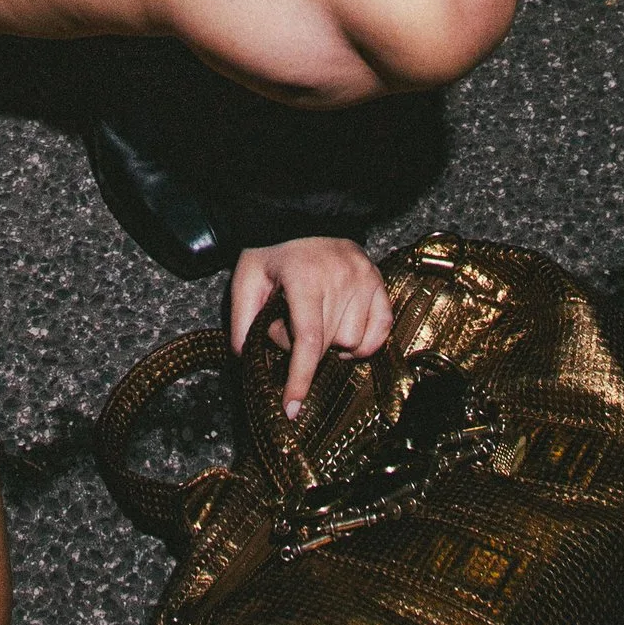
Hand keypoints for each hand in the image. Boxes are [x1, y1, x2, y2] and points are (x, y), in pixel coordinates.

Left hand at [227, 235, 391, 421]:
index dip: (300, 379)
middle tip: (291, 325)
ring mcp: (364, 279)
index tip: (291, 409)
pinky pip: (381, 330)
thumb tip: (245, 358)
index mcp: (304, 277)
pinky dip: (365, 342)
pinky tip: (345, 336)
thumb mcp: (247, 278)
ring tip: (317, 320)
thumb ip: (242, 318)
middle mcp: (340, 278)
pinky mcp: (378, 282)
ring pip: (353, 342)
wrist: (305, 215)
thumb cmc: (274, 251)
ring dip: (333, 344)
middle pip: (328, 345)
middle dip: (305, 349)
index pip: (308, 340)